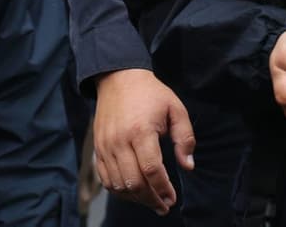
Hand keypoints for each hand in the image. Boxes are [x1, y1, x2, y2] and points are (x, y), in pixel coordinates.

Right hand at [92, 68, 194, 213]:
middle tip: (164, 206)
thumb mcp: (176, 108)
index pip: (152, 170)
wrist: (119, 79)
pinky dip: (119, 190)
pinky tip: (133, 192)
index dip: (163, 188)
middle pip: (134, 182)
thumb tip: (188, 166)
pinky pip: (105, 179)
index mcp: (141, 130)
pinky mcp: (97, 149)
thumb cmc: (151, 94)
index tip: (172, 198)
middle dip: (151, 199)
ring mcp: (105, 147)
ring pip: (118, 185)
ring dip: (135, 198)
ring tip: (151, 201)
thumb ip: (184, 138)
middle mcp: (119, 141)